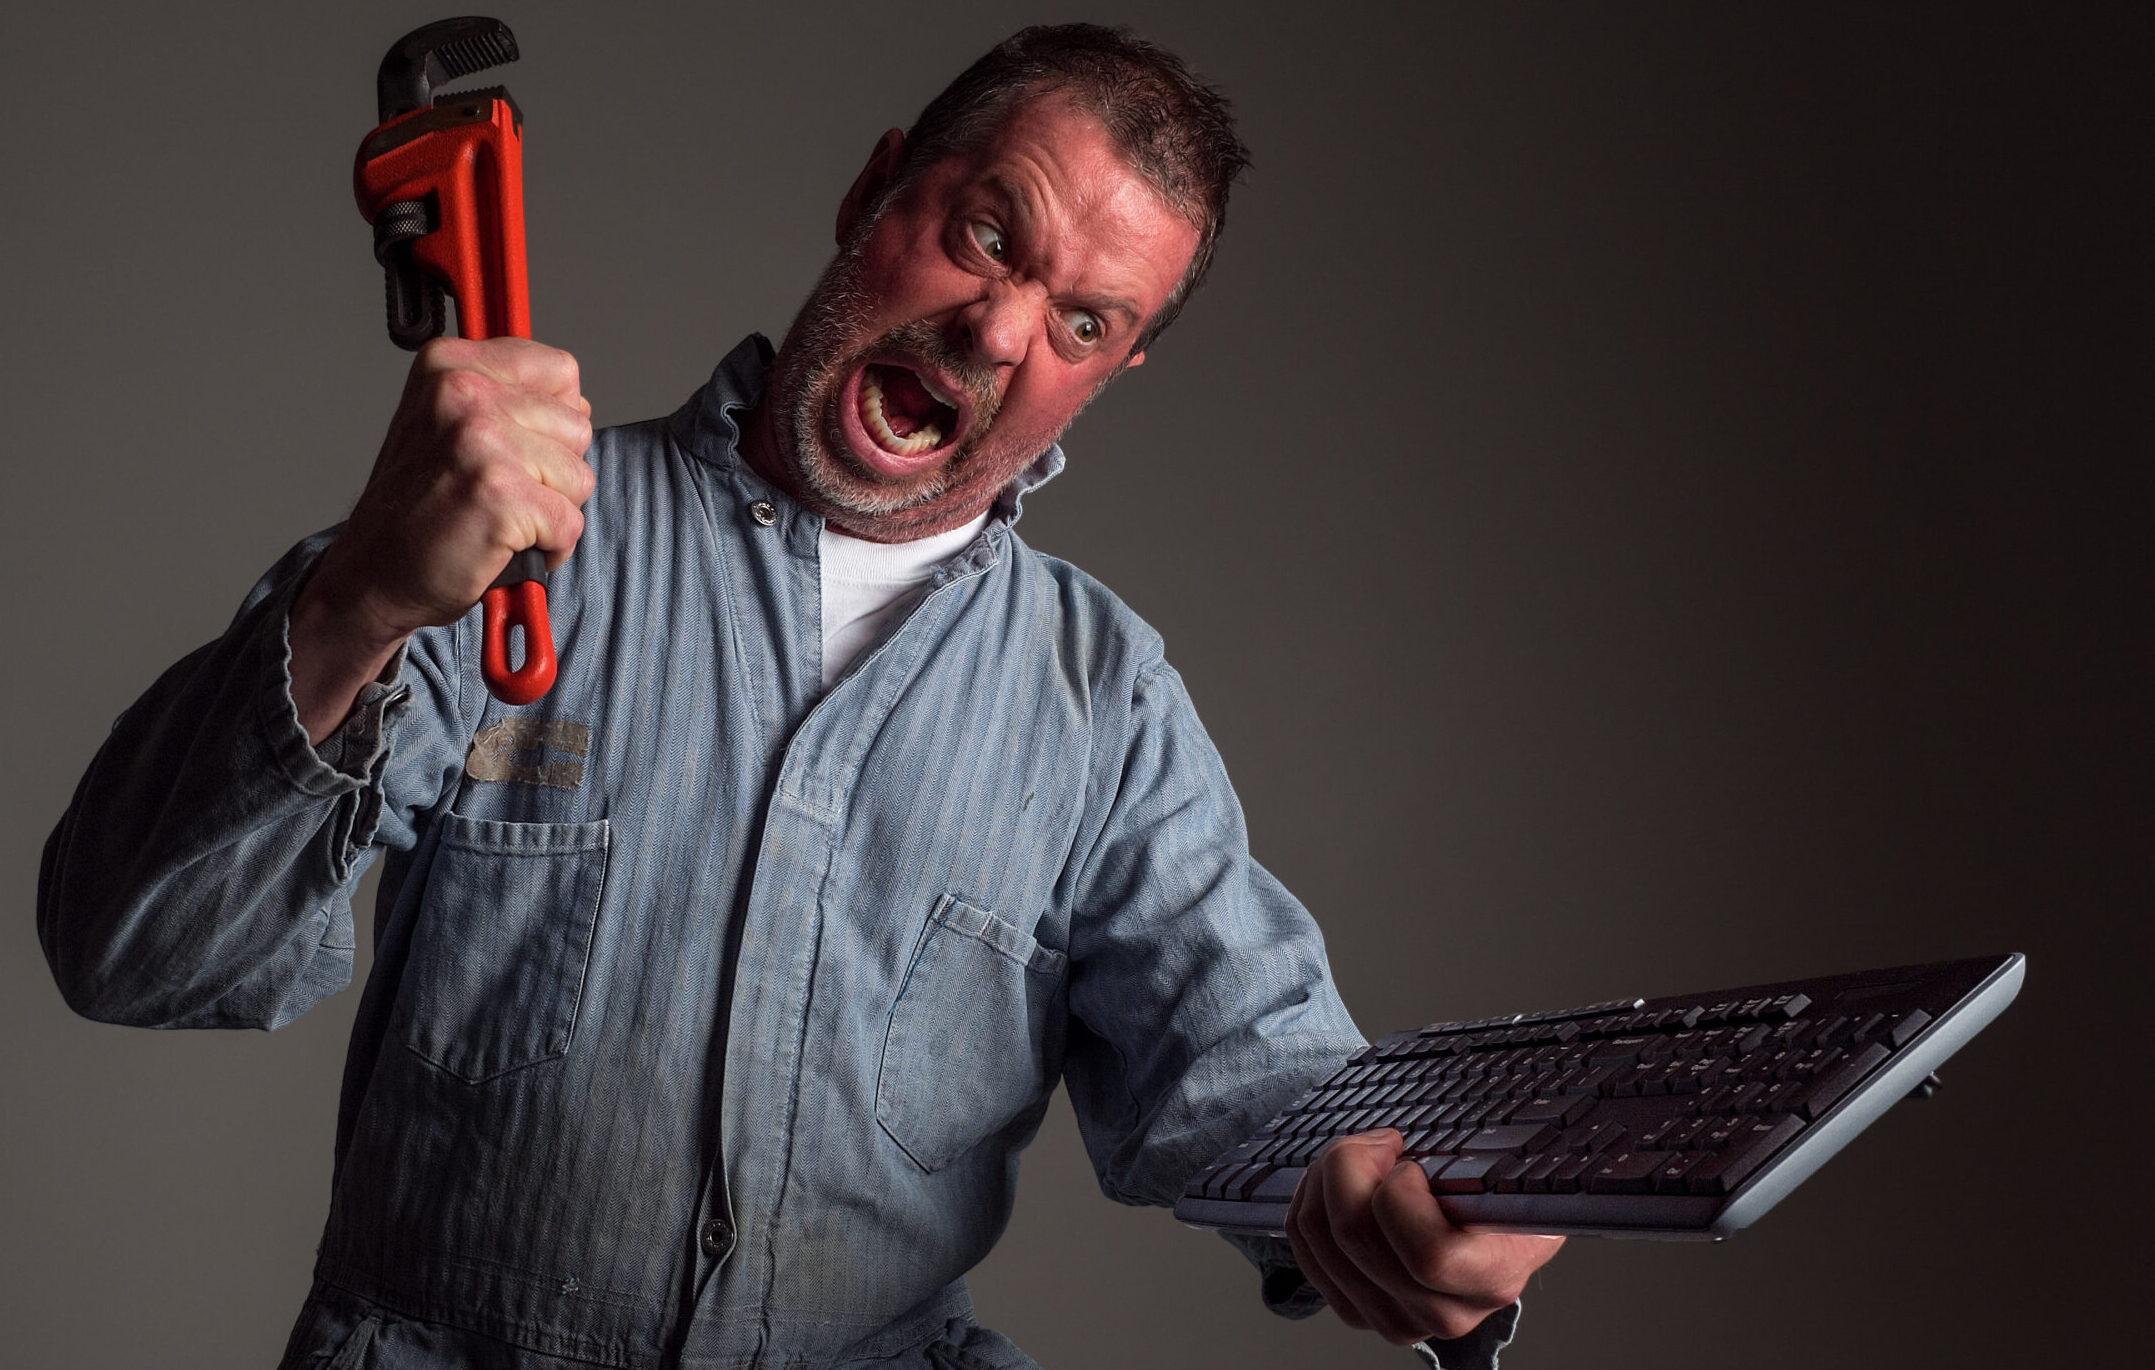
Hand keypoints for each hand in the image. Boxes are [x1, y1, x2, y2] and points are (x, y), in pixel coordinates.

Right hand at [290, 337, 593, 739]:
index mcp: (450, 364)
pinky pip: (569, 524)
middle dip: (554, 470)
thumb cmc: (418, 505)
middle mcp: (463, 392)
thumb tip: (577, 402)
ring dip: (551, 510)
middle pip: (578, 427)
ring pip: (579, 477)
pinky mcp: (499, 495)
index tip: (515, 447)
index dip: (553, 420)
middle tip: (498, 492)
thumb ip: (508, 398)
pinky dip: (549, 548)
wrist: (372, 573)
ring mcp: (481, 442)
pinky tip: (503, 545)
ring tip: (498, 517)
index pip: (561, 371)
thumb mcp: (446, 422)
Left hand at [1284, 1129, 1564, 1345]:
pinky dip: (1309, 1200)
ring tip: (1361, 1155)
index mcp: (1492, 1277)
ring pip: (1320, 1238)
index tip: (1410, 1163)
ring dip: (1325, 1177)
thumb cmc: (1500, 1195)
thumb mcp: (1508, 1172)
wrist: (1496, 1239)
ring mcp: (1397, 1320)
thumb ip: (1479, 1163)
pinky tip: (1336, 1182)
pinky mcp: (1357, 1314)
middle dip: (1351, 1162)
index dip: (1400, 1194)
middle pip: (1356, 1235)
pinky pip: (1304, 1249)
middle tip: (1380, 1141)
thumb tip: (1414, 1144)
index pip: (1428, 1253)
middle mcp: (1445, 1313)